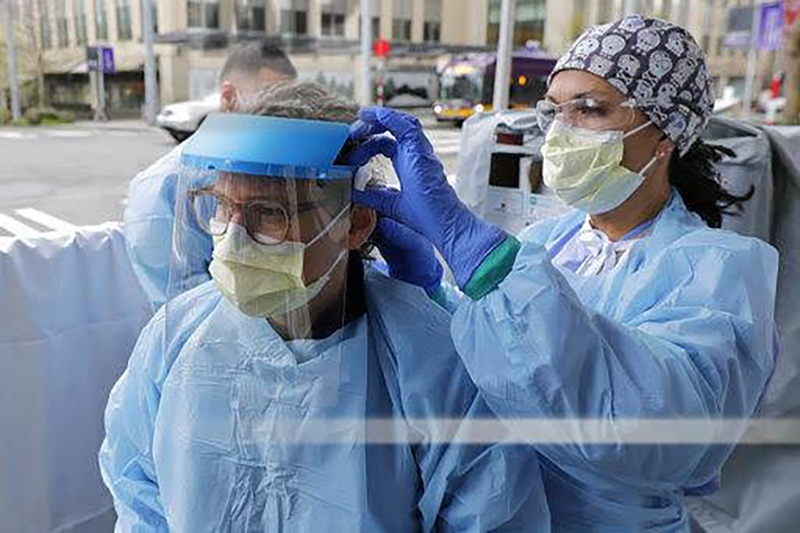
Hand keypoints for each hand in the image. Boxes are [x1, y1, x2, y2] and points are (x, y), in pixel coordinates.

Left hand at [347, 107, 506, 287]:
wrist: (440, 221)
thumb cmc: (422, 216)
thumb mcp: (387, 203)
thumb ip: (370, 196)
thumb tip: (352, 192)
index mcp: (407, 164)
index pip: (386, 144)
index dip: (368, 144)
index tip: (351, 151)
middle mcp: (413, 154)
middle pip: (391, 130)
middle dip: (369, 128)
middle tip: (352, 133)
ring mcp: (418, 149)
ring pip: (398, 122)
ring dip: (376, 119)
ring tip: (359, 118)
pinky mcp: (419, 148)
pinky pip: (403, 124)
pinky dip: (385, 117)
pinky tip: (369, 116)